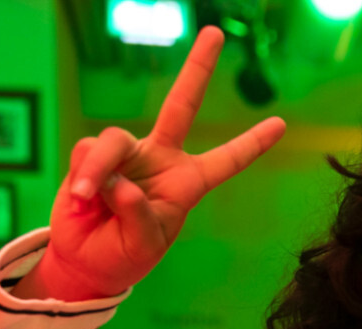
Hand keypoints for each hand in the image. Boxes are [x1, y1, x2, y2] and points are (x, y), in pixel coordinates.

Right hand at [20, 28, 285, 300]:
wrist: (86, 262)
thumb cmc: (124, 255)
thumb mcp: (144, 245)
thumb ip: (139, 214)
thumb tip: (120, 181)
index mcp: (187, 183)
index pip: (225, 161)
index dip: (250, 144)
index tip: (280, 124)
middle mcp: (160, 160)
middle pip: (181, 105)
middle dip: (198, 69)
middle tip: (216, 33)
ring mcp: (127, 154)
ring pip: (114, 141)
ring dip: (99, 170)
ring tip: (88, 198)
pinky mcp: (93, 156)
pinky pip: (88, 153)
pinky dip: (83, 175)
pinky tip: (81, 199)